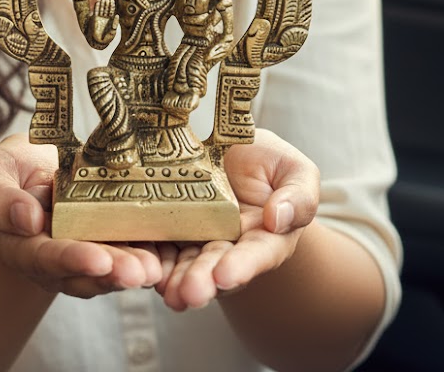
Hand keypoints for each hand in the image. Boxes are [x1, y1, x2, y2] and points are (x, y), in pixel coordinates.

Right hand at [0, 135, 161, 298]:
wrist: (32, 175)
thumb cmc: (10, 173)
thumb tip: (25, 219)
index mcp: (23, 245)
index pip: (47, 257)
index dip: (72, 259)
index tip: (97, 259)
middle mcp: (57, 259)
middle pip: (85, 271)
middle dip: (113, 271)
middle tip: (139, 272)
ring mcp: (86, 252)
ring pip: (111, 268)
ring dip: (133, 269)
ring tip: (155, 268)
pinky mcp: (111, 241)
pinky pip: (129, 250)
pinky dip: (147, 253)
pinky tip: (166, 252)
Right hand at [91, 0, 119, 44]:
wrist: (100, 42)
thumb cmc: (108, 38)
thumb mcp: (113, 31)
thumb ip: (115, 23)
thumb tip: (117, 15)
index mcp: (110, 19)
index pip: (111, 11)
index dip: (112, 6)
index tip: (112, 1)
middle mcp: (105, 18)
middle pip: (106, 9)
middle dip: (107, 4)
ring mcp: (100, 18)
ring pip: (101, 9)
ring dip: (102, 5)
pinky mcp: (95, 19)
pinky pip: (96, 12)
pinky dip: (96, 7)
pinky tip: (97, 3)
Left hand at [155, 129, 318, 310]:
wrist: (234, 151)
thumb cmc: (270, 163)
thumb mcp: (295, 171)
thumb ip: (298, 196)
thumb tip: (278, 218)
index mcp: (265, 237)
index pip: (256, 255)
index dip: (242, 266)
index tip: (226, 275)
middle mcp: (230, 246)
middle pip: (216, 266)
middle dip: (203, 280)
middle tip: (191, 293)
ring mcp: (198, 239)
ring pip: (185, 263)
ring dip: (176, 279)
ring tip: (167, 290)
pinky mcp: (171, 228)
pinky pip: (160, 245)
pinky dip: (153, 259)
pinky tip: (145, 270)